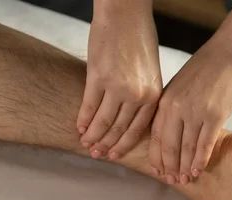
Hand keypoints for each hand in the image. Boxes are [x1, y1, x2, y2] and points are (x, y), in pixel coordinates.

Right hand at [77, 4, 161, 160]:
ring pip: (103, 121)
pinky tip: (78, 127)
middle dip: (107, 145)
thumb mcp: (150, 70)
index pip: (137, 129)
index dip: (124, 144)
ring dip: (92, 135)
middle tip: (97, 154)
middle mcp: (137, 94)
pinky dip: (83, 119)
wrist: (126, 12)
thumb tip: (131, 115)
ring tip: (85, 144)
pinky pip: (88, 105)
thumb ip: (143, 94)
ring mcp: (117, 87)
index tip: (114, 154)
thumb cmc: (139, 37)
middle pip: (119, 129)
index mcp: (153, 94)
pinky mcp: (98, 77)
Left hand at [149, 40, 231, 184]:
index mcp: (165, 100)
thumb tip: (169, 130)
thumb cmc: (208, 66)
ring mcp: (195, 112)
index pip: (155, 136)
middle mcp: (176, 108)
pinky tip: (198, 171)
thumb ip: (172, 106)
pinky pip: (204, 144)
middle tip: (171, 181)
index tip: (157, 170)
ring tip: (185, 181)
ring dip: (185, 167)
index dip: (156, 156)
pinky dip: (200, 160)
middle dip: (169, 166)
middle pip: (168, 146)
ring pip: (186, 148)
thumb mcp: (180, 84)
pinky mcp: (215, 115)